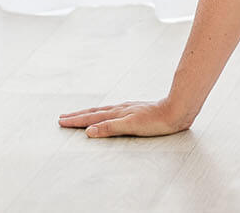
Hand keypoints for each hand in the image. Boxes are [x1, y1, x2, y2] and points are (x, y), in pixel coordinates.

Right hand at [57, 98, 191, 138]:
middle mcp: (122, 109)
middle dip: (79, 115)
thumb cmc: (157, 121)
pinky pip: (114, 111)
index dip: (77, 120)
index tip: (62, 121)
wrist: (178, 110)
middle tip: (63, 117)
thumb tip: (89, 131)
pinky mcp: (137, 110)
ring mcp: (129, 108)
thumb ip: (110, 128)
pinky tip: (109, 113)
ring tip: (81, 114)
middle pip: (96, 112)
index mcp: (118, 113)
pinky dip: (104, 112)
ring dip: (90, 113)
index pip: (92, 117)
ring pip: (104, 110)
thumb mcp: (131, 126)